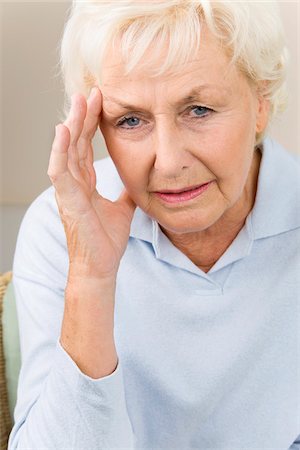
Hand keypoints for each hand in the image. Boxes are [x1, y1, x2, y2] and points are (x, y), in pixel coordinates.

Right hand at [47, 87, 135, 282]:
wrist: (101, 266)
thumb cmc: (106, 240)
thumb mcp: (122, 209)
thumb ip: (126, 192)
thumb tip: (139, 180)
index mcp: (85, 184)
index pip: (86, 147)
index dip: (92, 125)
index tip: (101, 102)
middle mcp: (74, 183)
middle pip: (76, 143)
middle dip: (82, 117)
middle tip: (90, 92)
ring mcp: (68, 191)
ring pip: (66, 151)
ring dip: (71, 126)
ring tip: (78, 102)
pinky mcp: (68, 201)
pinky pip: (59, 171)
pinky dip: (59, 151)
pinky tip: (63, 131)